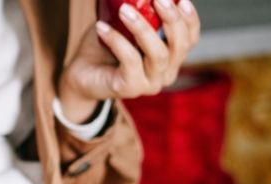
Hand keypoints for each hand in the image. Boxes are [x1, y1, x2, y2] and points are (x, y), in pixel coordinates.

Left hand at [57, 0, 201, 121]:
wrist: (80, 75)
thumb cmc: (104, 48)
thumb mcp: (125, 26)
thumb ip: (138, 12)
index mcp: (170, 57)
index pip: (190, 39)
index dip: (190, 19)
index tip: (181, 0)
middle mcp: (166, 73)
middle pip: (180, 46)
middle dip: (172, 19)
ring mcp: (150, 83)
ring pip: (158, 54)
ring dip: (142, 28)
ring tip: (124, 10)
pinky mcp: (131, 88)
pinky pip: (130, 60)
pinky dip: (117, 40)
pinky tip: (102, 27)